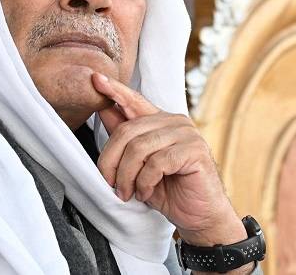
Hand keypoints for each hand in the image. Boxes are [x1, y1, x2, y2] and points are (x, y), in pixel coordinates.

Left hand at [91, 72, 247, 249]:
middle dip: (111, 160)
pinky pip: (156, 162)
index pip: (134, 100)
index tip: (95, 79)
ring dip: (127, 176)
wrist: (200, 217)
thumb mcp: (139, 166)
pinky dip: (144, 182)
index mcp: (161, 121)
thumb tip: (103, 110)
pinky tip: (145, 193)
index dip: (114, 89)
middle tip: (109, 184)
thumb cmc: (169, 191)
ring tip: (127, 193)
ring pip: (139, 148)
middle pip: (127, 130)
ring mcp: (186, 134)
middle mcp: (174, 122)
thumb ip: (125, 140)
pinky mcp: (194, 150)